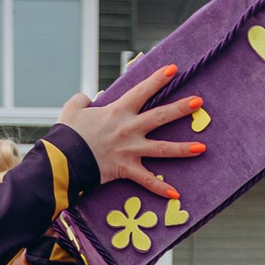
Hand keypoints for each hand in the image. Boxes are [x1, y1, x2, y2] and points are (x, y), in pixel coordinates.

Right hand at [59, 65, 206, 200]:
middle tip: (199, 102)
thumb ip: (83, 100)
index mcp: (118, 110)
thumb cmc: (67, 133)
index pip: (142, 90)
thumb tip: (88, 99)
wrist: (63, 159)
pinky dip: (160, 188)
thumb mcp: (72, 109)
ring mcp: (130, 149)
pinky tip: (176, 194)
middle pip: (161, 116)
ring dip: (183, 149)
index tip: (174, 69)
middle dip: (181, 108)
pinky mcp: (126, 169)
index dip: (158, 78)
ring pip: (162, 148)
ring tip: (202, 147)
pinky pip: (146, 180)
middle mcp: (129, 128)